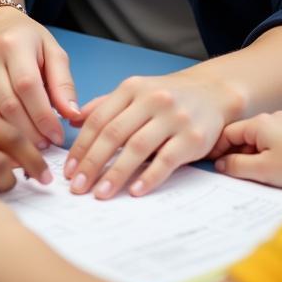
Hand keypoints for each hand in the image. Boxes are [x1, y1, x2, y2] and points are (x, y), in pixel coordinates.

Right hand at [0, 8, 79, 147]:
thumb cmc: (30, 43)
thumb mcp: (53, 53)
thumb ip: (63, 83)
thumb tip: (73, 115)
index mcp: (13, 44)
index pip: (27, 85)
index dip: (43, 115)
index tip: (58, 136)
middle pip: (9, 105)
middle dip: (31, 132)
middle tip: (47, 146)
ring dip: (14, 139)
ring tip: (33, 149)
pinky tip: (13, 145)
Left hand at [65, 70, 241, 197]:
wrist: (213, 93)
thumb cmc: (167, 97)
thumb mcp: (135, 93)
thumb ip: (105, 106)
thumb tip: (72, 121)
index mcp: (132, 88)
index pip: (99, 119)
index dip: (81, 146)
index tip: (69, 170)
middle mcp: (152, 99)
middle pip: (114, 134)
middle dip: (92, 163)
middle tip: (77, 186)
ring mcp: (174, 117)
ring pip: (137, 148)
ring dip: (115, 174)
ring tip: (100, 194)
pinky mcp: (193, 137)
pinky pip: (167, 160)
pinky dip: (149, 177)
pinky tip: (134, 191)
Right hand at [210, 111, 281, 189]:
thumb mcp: (261, 170)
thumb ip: (236, 166)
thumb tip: (220, 165)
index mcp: (258, 123)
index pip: (229, 133)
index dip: (219, 149)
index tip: (213, 164)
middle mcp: (270, 117)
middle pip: (244, 135)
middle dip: (237, 154)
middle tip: (234, 173)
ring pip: (259, 138)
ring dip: (253, 154)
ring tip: (257, 173)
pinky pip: (274, 139)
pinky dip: (268, 152)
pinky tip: (274, 167)